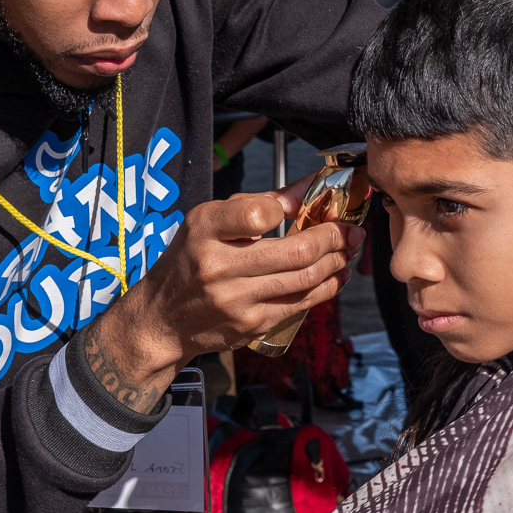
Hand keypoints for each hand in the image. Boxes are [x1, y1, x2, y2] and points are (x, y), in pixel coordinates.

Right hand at [85, 173, 363, 410]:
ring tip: (350, 247)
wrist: (162, 318)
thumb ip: (259, 203)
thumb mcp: (209, 220)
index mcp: (204, 229)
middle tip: (351, 228)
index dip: (293, 205)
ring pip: (305, 279)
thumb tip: (309, 187)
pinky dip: (326, 286)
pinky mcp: (252, 325)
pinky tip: (336, 273)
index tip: (315, 198)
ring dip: (336, 261)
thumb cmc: (190, 259)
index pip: (257, 213)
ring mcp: (236, 301)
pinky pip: (301, 303)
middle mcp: (218, 267)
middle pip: (295, 251)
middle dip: (333, 237)